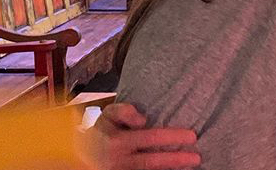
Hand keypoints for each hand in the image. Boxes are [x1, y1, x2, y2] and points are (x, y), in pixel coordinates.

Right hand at [81, 103, 200, 169]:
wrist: (78, 155)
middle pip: (153, 162)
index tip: (192, 136)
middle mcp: (120, 161)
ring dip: (170, 169)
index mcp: (118, 142)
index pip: (151, 138)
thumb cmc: (99, 132)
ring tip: (189, 166)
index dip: (173, 137)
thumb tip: (143, 120)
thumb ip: (124, 111)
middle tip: (197, 158)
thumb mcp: (107, 115)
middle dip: (177, 160)